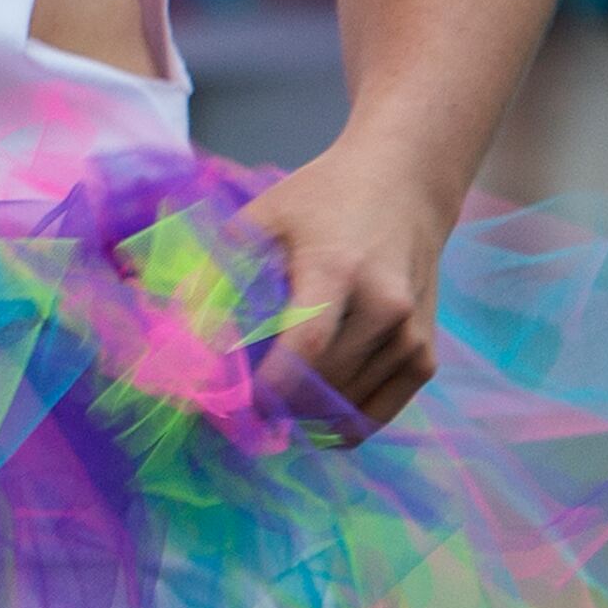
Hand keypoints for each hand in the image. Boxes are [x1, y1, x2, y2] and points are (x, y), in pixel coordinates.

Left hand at [237, 141, 453, 436]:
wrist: (404, 185)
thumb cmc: (323, 200)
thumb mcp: (264, 216)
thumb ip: (221, 271)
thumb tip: (183, 334)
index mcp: (337, 268)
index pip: (307, 344)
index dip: (272, 386)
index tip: (238, 405)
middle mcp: (383, 305)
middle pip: (326, 380)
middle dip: (280, 403)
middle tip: (243, 405)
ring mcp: (410, 333)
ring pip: (350, 403)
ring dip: (310, 414)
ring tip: (277, 402)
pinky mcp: (425, 353)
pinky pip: (381, 411)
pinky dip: (346, 422)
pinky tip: (317, 417)